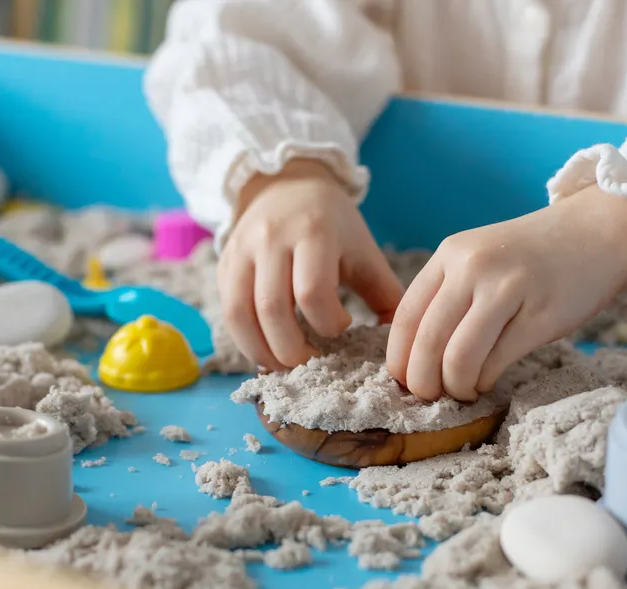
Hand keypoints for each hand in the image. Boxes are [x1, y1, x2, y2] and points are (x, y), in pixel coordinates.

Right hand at [219, 159, 403, 370]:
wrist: (287, 184)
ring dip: (260, 351)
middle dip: (291, 349)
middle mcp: (270, 239)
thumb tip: (402, 338)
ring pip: (239, 314)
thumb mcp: (363, 250)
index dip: (328, 323)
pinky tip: (266, 349)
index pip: (312, 293)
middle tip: (310, 362)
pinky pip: (227, 311)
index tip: (343, 326)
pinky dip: (244, 339)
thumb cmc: (334, 225)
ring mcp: (241, 250)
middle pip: (272, 309)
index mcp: (313, 232)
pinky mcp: (224, 264)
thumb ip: (384, 292)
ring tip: (283, 365)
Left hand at [387, 185, 626, 401]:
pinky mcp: (540, 315)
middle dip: (422, 382)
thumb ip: (449, 294)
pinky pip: (495, 362)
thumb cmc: (537, 253)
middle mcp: (473, 268)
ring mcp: (507, 290)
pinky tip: (488, 381)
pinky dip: (484, 381)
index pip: (406, 317)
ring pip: (458, 358)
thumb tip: (417, 355)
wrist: (601, 228)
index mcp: (450, 254)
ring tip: (464, 391)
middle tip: (430, 397)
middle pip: (427, 342)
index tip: (402, 381)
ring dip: (455, 387)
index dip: (399, 358)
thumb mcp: (482, 257)